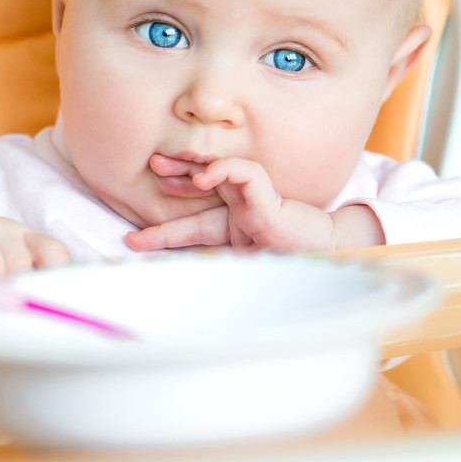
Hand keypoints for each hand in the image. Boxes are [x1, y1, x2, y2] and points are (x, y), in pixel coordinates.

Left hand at [126, 157, 384, 252]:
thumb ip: (221, 271)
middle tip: (148, 169)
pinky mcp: (270, 198)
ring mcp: (255, 202)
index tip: (131, 242)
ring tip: (162, 168)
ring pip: (219, 173)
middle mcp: (241, 211)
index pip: (191, 225)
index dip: (161, 232)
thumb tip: (181, 293)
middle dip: (174, 177)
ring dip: (190, 168)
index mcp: (234, 230)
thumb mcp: (247, 273)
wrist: (330, 265)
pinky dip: (223, 171)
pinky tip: (204, 178)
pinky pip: (245, 173)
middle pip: (201, 187)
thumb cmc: (292, 269)